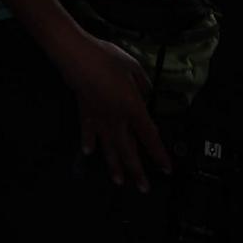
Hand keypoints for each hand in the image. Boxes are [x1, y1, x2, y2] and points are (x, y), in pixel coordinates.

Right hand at [52, 28, 171, 189]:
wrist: (76, 54)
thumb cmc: (105, 58)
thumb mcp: (133, 66)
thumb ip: (143, 83)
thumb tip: (147, 92)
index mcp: (132, 107)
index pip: (149, 137)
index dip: (159, 154)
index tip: (166, 168)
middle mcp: (116, 118)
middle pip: (129, 150)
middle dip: (137, 171)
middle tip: (143, 187)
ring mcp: (98, 117)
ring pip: (109, 147)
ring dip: (115, 166)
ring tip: (119, 181)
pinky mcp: (84, 111)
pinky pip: (87, 131)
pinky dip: (88, 142)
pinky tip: (88, 152)